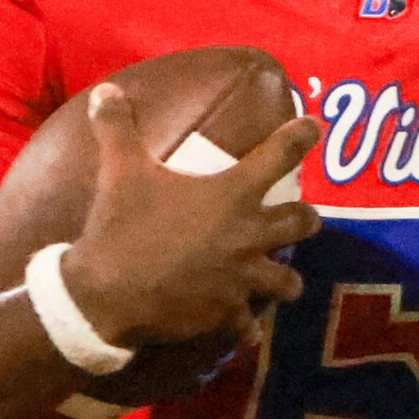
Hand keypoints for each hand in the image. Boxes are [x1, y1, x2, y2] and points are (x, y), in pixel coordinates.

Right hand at [60, 84, 321, 347]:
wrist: (104, 294)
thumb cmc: (120, 226)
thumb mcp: (119, 171)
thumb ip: (117, 127)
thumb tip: (106, 90)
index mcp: (231, 196)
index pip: (279, 156)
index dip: (301, 137)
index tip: (314, 127)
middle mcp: (248, 235)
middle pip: (303, 223)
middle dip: (306, 219)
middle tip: (301, 217)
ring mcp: (241, 278)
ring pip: (289, 282)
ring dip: (286, 279)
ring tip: (281, 279)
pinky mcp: (226, 313)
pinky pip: (250, 326)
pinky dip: (248, 328)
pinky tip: (246, 329)